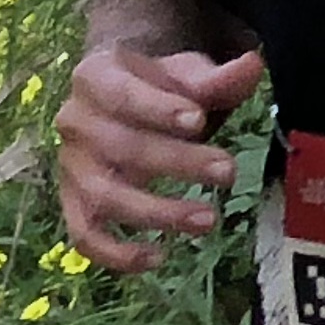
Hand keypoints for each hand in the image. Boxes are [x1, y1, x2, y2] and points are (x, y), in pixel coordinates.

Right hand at [55, 45, 265, 272]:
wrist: (127, 99)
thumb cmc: (161, 85)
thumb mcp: (187, 72)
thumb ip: (217, 76)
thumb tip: (253, 66)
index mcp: (95, 76)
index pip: (121, 94)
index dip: (157, 109)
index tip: (199, 120)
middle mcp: (74, 122)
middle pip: (121, 148)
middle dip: (177, 163)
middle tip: (227, 172)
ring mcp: (71, 166)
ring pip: (104, 196)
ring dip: (156, 213)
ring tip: (208, 220)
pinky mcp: (73, 203)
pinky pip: (84, 236)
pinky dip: (115, 253)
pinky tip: (158, 258)